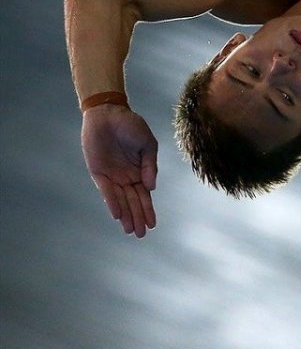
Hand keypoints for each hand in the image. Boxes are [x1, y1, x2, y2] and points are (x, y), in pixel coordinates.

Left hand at [80, 104, 157, 237]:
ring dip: (126, 215)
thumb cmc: (130, 125)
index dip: (148, 210)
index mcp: (140, 170)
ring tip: (131, 230)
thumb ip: (150, 166)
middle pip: (133, 201)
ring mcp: (112, 175)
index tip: (153, 224)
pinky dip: (112, 202)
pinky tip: (118, 215)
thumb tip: (152, 188)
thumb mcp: (148, 144)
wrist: (108, 113)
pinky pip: (107, 191)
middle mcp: (126, 176)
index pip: (144, 195)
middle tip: (142, 234)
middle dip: (138, 217)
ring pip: (121, 200)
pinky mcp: (98, 172)